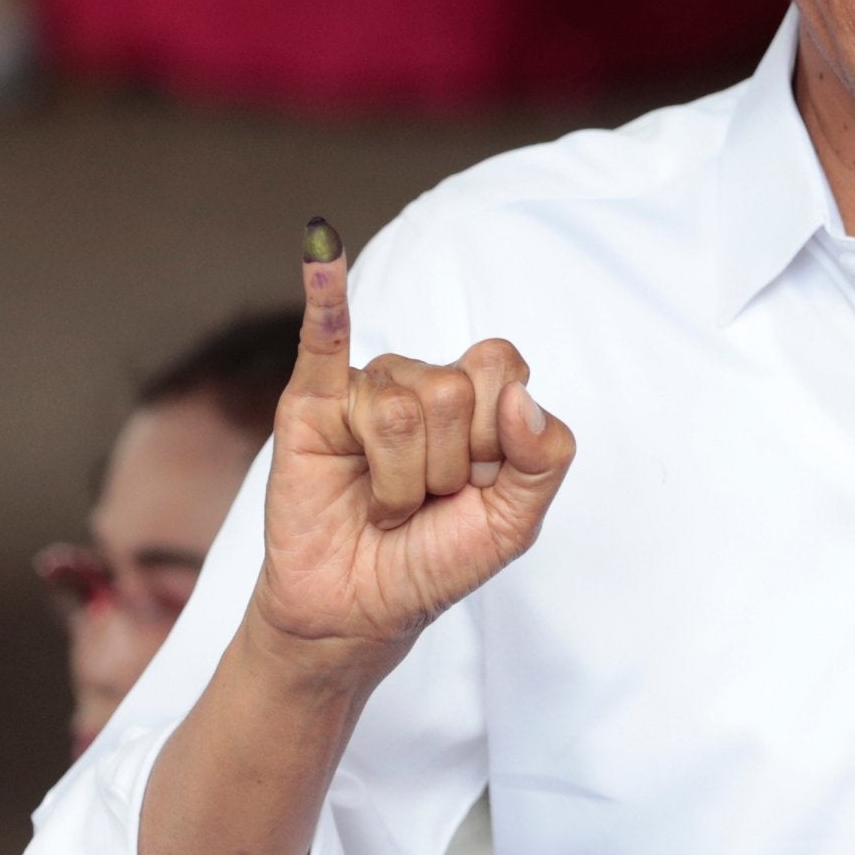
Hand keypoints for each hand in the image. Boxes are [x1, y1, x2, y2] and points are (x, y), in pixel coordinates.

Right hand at [252, 218, 574, 662]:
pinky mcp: (310, 404)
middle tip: (425, 500)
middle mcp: (423, 380)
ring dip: (398, 480)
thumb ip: (544, 458)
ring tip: (385, 503)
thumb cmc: (436, 560)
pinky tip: (320, 243)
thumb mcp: (515, 522)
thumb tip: (518, 394)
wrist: (360, 611)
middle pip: (450, 389)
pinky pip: (321, 337)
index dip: (495, 434)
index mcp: (479, 397)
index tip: (479, 481)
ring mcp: (366, 388)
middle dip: (445, 466)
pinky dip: (323, 291)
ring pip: (398, 409)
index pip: (503, 367)